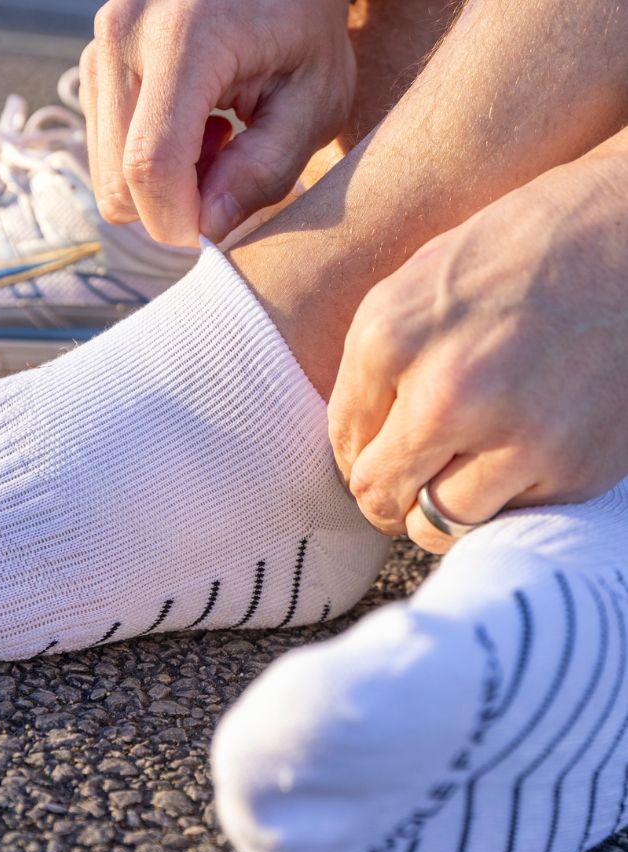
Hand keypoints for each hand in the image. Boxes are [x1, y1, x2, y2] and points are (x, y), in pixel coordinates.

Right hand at [79, 0, 354, 245]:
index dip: (180, 221)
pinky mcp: (93, 65)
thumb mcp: (316, 99)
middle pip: (120, 184)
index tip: (220, 227)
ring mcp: (98, 48)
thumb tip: (205, 228)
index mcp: (184, 36)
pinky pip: (106, 155)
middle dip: (173, 207)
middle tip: (231, 167)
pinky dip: (147, 162)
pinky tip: (191, 122)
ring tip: (215, 136)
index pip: (151, 167)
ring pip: (108, 178)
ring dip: (162, 185)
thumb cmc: (305, 27)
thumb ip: (265, 170)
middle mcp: (123, 35)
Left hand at [329, 149, 627, 552]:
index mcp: (393, 340)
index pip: (345, 447)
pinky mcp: (576, 468)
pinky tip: (521, 449)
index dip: (359, 456)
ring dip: (440, 508)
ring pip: (439, 525)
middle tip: (411, 474)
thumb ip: (366, 376)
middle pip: (381, 499)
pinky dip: (505, 500)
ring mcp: (519, 437)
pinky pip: (509, 520)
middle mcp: (451, 394)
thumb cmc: (513, 256)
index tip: (383, 446)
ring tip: (461, 468)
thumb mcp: (411, 286)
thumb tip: (353, 463)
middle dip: (390, 493)